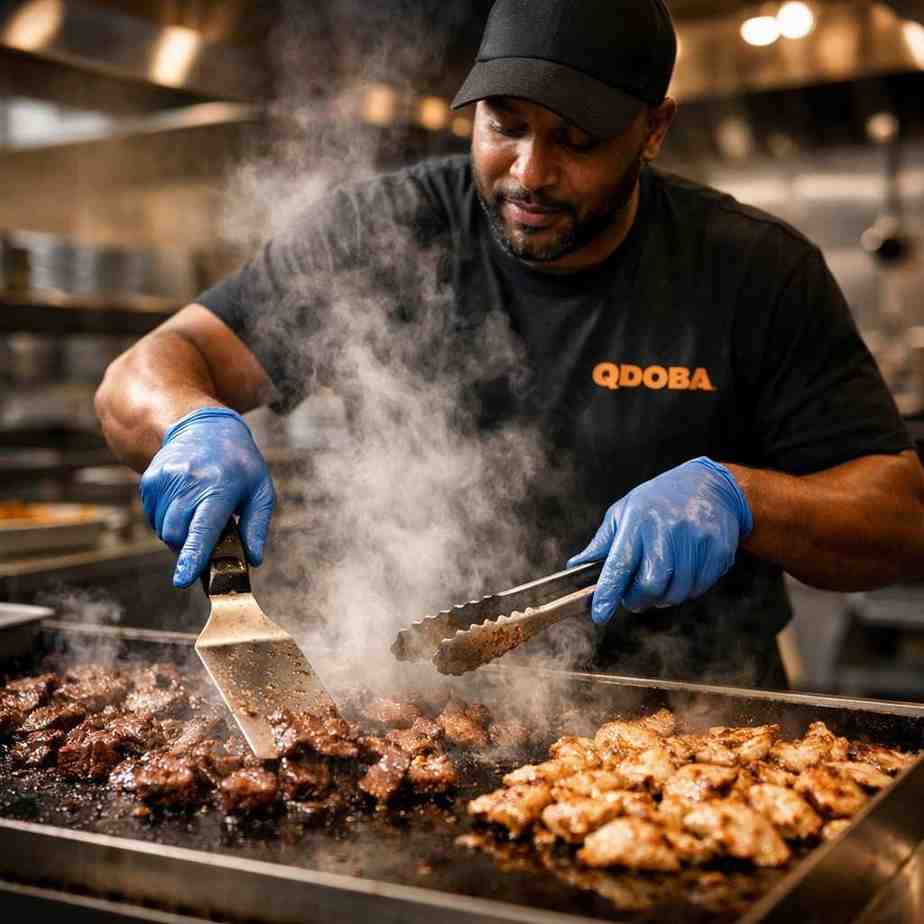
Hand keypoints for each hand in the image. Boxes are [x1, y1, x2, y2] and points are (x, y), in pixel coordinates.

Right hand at [139, 407, 274, 587]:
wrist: (203, 426)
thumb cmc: (239, 463)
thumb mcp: (260, 490)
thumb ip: (257, 527)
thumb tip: (253, 559)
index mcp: (220, 486)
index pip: (203, 529)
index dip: (192, 557)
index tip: (183, 580)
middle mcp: (189, 482)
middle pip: (177, 535)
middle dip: (189, 547)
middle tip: (208, 536)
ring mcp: (165, 479)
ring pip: (163, 529)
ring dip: (180, 533)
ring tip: (199, 511)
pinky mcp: (149, 481)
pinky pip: (154, 517)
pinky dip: (168, 520)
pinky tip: (185, 503)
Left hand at [566, 457, 752, 624]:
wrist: (709, 486)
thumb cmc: (658, 501)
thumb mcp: (624, 511)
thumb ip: (602, 543)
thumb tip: (575, 566)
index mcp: (639, 519)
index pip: (620, 564)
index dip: (608, 593)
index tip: (599, 614)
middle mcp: (668, 529)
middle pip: (651, 584)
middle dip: (638, 600)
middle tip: (633, 597)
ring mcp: (697, 540)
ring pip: (677, 592)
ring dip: (663, 598)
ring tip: (658, 583)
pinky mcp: (719, 550)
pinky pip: (699, 588)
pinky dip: (686, 591)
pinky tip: (681, 575)